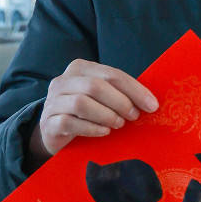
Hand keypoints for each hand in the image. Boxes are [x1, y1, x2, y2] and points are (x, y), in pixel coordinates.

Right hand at [28, 60, 158, 164]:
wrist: (55, 131)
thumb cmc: (86, 112)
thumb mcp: (102, 97)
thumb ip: (120, 93)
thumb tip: (150, 102)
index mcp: (80, 68)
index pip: (112, 74)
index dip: (135, 89)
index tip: (152, 105)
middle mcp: (63, 81)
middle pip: (96, 86)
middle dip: (121, 102)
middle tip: (134, 116)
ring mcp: (53, 101)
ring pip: (82, 103)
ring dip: (106, 115)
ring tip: (119, 124)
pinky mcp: (48, 122)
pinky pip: (70, 122)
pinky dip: (91, 128)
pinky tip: (104, 133)